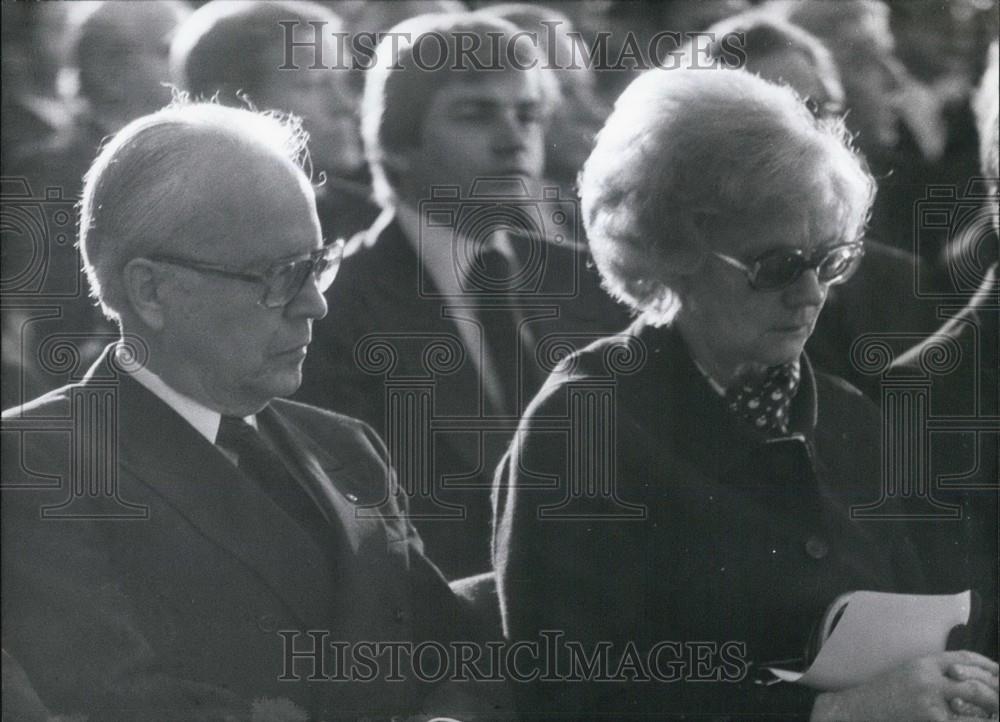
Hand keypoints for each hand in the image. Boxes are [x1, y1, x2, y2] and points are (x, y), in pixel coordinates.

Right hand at [810, 651, 998, 720]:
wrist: (860, 709)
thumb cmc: (884, 694)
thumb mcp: (909, 673)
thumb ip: (936, 673)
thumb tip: (967, 680)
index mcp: (923, 662)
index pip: (964, 658)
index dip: (987, 665)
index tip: (998, 672)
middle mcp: (928, 678)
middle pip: (974, 681)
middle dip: (995, 691)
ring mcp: (930, 700)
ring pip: (972, 701)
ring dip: (990, 708)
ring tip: (996, 711)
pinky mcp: (930, 719)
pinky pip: (963, 720)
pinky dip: (976, 720)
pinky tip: (982, 720)